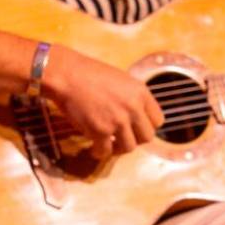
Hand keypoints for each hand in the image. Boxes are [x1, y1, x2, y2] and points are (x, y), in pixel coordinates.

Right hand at [42, 45, 163, 157]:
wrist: (65, 74)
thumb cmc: (87, 72)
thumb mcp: (119, 79)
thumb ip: (130, 97)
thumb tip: (132, 113)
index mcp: (141, 93)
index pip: (158, 120)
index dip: (146, 126)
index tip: (136, 128)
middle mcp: (133, 108)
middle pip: (147, 137)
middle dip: (135, 139)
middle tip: (122, 138)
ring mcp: (118, 121)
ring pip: (129, 147)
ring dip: (118, 149)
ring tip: (108, 145)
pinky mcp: (100, 131)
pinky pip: (105, 151)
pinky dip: (99, 152)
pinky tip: (93, 149)